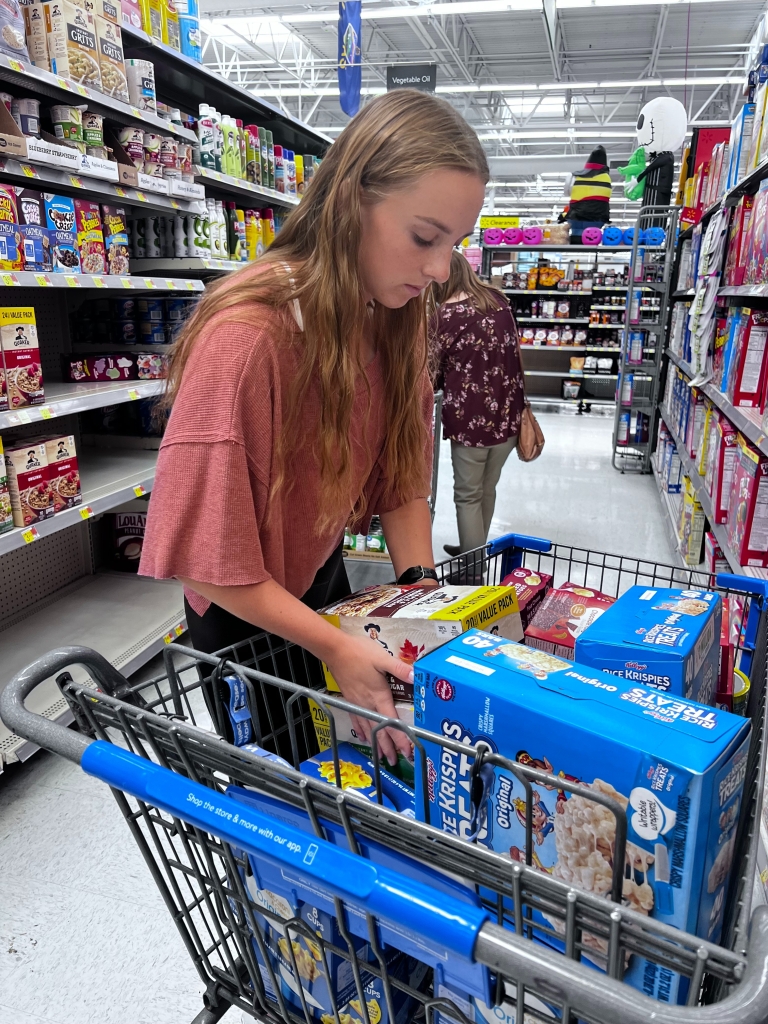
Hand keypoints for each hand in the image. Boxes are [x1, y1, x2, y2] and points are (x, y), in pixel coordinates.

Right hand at [323, 632, 412, 766]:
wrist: (335, 650)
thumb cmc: (359, 653)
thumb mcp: (382, 658)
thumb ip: (400, 668)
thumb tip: (416, 676)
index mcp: (378, 697)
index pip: (391, 723)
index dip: (400, 739)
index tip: (407, 752)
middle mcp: (368, 704)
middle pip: (380, 731)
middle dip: (389, 747)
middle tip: (396, 761)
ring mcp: (357, 703)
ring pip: (368, 729)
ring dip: (376, 743)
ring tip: (382, 756)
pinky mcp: (350, 700)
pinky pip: (357, 720)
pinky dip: (362, 731)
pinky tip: (363, 737)